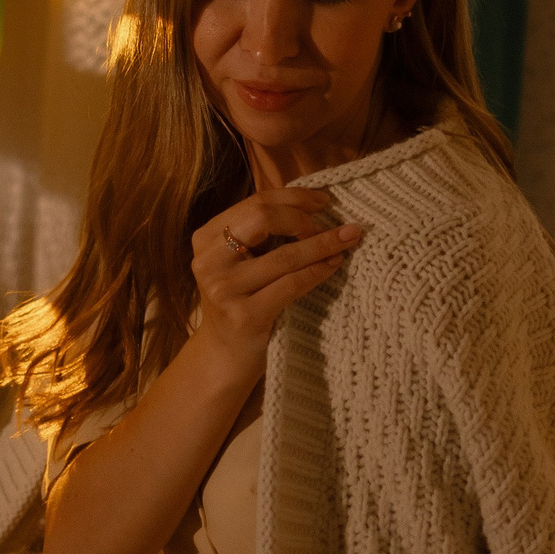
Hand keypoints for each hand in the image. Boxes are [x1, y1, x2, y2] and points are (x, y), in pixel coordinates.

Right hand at [192, 191, 362, 378]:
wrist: (224, 357)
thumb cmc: (240, 302)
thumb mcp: (240, 262)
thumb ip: (260, 233)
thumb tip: (311, 203)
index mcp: (206, 238)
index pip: (254, 202)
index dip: (293, 197)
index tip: (323, 199)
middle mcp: (209, 260)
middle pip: (263, 217)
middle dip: (304, 216)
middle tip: (333, 223)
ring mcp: (224, 289)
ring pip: (284, 255)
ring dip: (322, 244)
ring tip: (347, 238)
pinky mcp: (245, 315)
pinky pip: (292, 284)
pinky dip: (318, 270)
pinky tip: (334, 263)